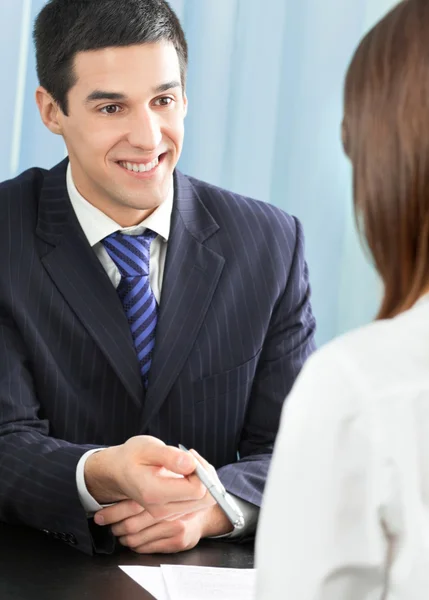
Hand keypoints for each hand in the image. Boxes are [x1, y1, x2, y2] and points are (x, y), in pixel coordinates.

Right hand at [94, 449, 232, 552]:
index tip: (190, 455)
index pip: (197, 489)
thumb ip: (169, 456)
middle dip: (207, 476)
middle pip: (205, 499)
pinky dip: (197, 487)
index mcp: (155, 493)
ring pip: (203, 502)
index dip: (201, 471)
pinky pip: (196, 503)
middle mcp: (161, 509)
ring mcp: (166, 514)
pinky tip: (186, 473)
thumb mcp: (147, 447)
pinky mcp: (171, 513)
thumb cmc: (130, 457)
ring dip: (203, 481)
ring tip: (188, 463)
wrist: (116, 472)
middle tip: (193, 458)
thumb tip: (191, 464)